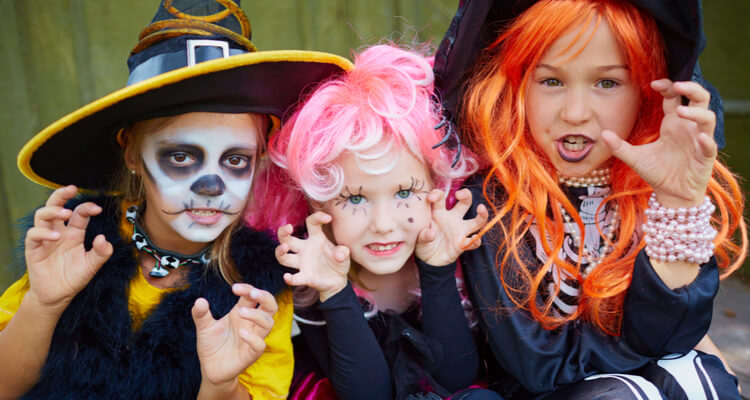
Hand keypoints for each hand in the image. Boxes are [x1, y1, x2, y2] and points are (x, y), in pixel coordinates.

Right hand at [24, 185, 112, 310]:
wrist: (58, 296)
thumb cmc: (74, 278)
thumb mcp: (92, 265)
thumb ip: (101, 253)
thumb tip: (103, 239)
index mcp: (74, 233)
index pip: (79, 213)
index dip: (87, 207)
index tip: (97, 209)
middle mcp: (59, 232)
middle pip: (55, 206)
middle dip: (61, 195)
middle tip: (71, 189)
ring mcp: (45, 239)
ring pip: (42, 216)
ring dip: (53, 211)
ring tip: (65, 214)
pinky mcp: (34, 249)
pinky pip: (33, 235)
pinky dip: (43, 233)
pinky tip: (56, 237)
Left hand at [192, 284, 276, 386]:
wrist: (210, 369)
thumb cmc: (212, 345)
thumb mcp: (204, 327)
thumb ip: (200, 314)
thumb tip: (199, 301)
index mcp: (241, 313)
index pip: (253, 296)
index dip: (248, 289)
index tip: (234, 288)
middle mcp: (250, 324)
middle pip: (270, 306)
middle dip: (265, 297)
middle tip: (252, 293)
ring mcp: (253, 338)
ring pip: (268, 323)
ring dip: (257, 315)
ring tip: (241, 312)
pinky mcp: (251, 354)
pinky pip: (260, 345)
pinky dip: (253, 338)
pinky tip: (241, 333)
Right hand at [275, 212, 349, 301]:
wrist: (338, 281)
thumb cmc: (339, 262)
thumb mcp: (345, 254)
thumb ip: (343, 252)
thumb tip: (339, 255)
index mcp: (316, 238)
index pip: (311, 223)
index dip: (317, 217)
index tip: (329, 218)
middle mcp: (305, 249)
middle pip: (287, 238)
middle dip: (283, 232)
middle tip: (289, 227)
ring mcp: (303, 263)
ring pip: (284, 258)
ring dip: (280, 252)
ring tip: (285, 247)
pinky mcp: (305, 277)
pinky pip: (295, 278)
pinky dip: (290, 279)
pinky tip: (287, 277)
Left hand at [415, 189, 487, 265]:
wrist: (427, 260)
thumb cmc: (423, 243)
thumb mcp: (418, 238)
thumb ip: (423, 235)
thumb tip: (431, 233)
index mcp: (439, 212)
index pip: (441, 198)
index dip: (437, 194)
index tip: (431, 197)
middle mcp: (452, 219)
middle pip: (465, 202)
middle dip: (465, 195)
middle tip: (459, 194)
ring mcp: (460, 231)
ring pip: (477, 220)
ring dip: (482, 214)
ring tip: (481, 208)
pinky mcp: (462, 244)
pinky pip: (473, 242)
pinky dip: (475, 241)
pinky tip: (475, 239)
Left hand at [603, 79, 715, 207]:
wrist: (670, 194)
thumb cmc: (657, 172)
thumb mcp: (635, 157)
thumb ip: (619, 146)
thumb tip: (603, 134)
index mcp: (672, 123)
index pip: (675, 97)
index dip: (668, 86)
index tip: (654, 83)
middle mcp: (688, 128)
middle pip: (699, 99)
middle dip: (691, 88)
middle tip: (677, 84)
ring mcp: (699, 141)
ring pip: (708, 118)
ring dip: (697, 112)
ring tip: (681, 111)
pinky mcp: (705, 157)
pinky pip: (710, 146)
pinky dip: (707, 141)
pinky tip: (701, 138)